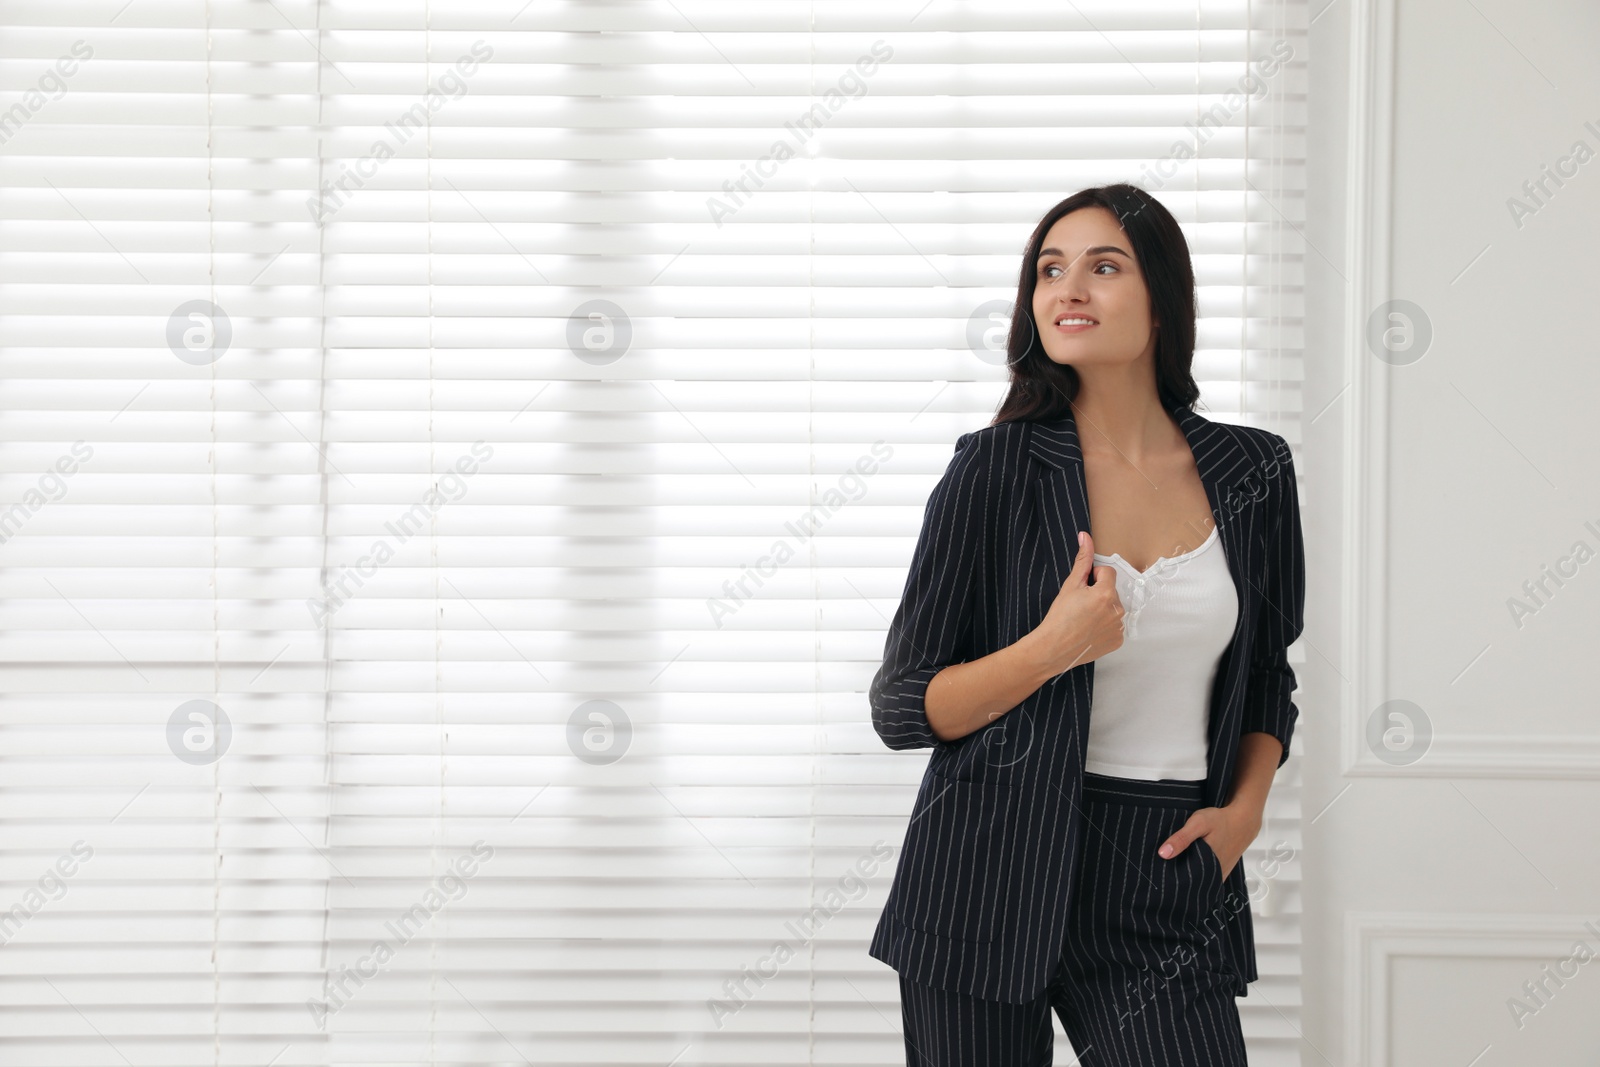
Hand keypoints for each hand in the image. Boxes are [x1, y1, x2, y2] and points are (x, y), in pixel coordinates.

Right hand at [1030, 531, 1124, 675]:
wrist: (1053, 648)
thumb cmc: (1059, 617)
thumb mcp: (1070, 585)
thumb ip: (1082, 559)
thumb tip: (1086, 537)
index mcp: (1106, 594)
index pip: (1107, 573)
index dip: (1093, 577)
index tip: (1082, 589)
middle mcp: (1117, 611)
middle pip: (1111, 591)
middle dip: (1098, 594)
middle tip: (1079, 606)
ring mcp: (1119, 627)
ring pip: (1113, 608)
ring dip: (1102, 609)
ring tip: (1083, 619)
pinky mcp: (1117, 641)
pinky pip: (1114, 626)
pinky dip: (1104, 626)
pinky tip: (1089, 630)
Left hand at [1157, 802, 1262, 881]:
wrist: (1243, 821)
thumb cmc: (1221, 821)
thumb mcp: (1198, 823)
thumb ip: (1181, 838)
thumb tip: (1163, 854)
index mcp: (1206, 866)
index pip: (1183, 881)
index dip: (1171, 879)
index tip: (1160, 874)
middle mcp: (1214, 874)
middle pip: (1190, 883)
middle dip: (1178, 878)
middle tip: (1166, 870)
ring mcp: (1219, 875)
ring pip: (1199, 881)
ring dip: (1188, 876)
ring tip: (1176, 867)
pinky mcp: (1222, 872)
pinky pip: (1208, 878)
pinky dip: (1199, 873)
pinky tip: (1191, 863)